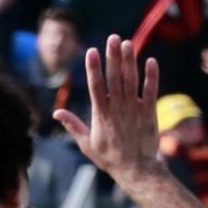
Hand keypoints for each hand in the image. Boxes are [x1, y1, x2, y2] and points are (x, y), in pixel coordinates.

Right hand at [53, 35, 159, 182]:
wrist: (136, 169)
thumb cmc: (110, 158)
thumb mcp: (87, 144)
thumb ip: (73, 125)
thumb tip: (56, 112)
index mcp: (101, 114)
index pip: (96, 86)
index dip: (93, 68)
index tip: (92, 51)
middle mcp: (117, 108)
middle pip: (114, 78)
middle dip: (113, 57)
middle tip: (113, 38)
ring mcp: (134, 109)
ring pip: (131, 80)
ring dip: (129, 61)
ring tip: (128, 43)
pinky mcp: (149, 112)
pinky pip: (150, 91)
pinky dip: (151, 76)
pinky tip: (151, 61)